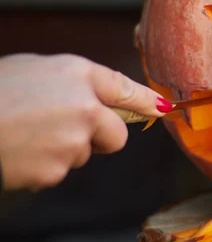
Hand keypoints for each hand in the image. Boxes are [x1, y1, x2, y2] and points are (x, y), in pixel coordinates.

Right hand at [0, 53, 169, 191]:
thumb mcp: (32, 69)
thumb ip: (71, 82)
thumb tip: (99, 99)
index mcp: (77, 74)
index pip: (126, 88)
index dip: (146, 101)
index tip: (164, 109)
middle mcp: (84, 106)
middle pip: (117, 135)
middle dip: (100, 138)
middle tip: (65, 131)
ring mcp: (72, 141)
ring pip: (82, 155)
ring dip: (62, 151)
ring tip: (24, 135)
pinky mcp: (55, 170)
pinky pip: (58, 172)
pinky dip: (41, 167)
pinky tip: (17, 153)